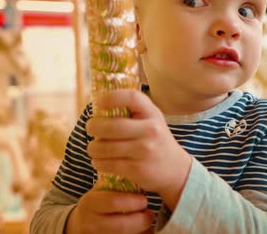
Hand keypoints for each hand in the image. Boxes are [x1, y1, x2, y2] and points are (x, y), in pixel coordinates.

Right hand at [66, 190, 153, 233]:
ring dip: (142, 232)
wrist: (79, 225)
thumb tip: (140, 176)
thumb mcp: (100, 193)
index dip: (132, 202)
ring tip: (149, 224)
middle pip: (121, 226)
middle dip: (141, 220)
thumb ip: (115, 186)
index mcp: (90, 203)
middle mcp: (90, 222)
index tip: (144, 200)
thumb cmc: (97, 205)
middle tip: (150, 214)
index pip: (113, 202)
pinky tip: (144, 232)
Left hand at [87, 89, 192, 209]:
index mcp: (152, 113)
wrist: (176, 170)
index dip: (112, 97)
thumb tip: (98, 106)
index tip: (100, 103)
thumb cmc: (156, 140)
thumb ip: (132, 111)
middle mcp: (151, 130)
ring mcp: (144, 151)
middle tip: (90, 128)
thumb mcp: (151, 120)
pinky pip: (107, 164)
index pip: (131, 98)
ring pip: (105, 147)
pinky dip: (98, 163)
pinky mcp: (137, 169)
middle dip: (93, 127)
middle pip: (112, 126)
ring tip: (94, 148)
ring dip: (93, 148)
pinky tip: (100, 161)